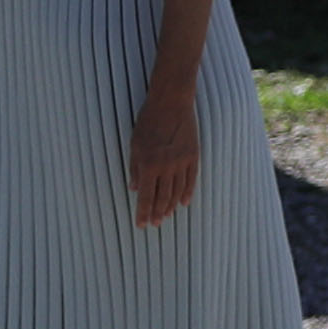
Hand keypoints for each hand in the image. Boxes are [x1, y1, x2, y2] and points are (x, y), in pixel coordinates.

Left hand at [128, 86, 200, 226]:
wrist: (172, 103)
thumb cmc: (148, 121)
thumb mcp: (134, 144)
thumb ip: (134, 168)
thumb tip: (134, 188)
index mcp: (148, 164)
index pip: (145, 196)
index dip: (142, 212)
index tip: (141, 225)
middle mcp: (166, 167)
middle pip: (162, 197)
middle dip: (157, 213)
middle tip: (155, 224)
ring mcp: (182, 162)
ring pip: (177, 191)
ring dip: (170, 206)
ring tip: (166, 216)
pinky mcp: (194, 156)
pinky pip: (191, 180)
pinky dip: (187, 193)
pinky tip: (183, 203)